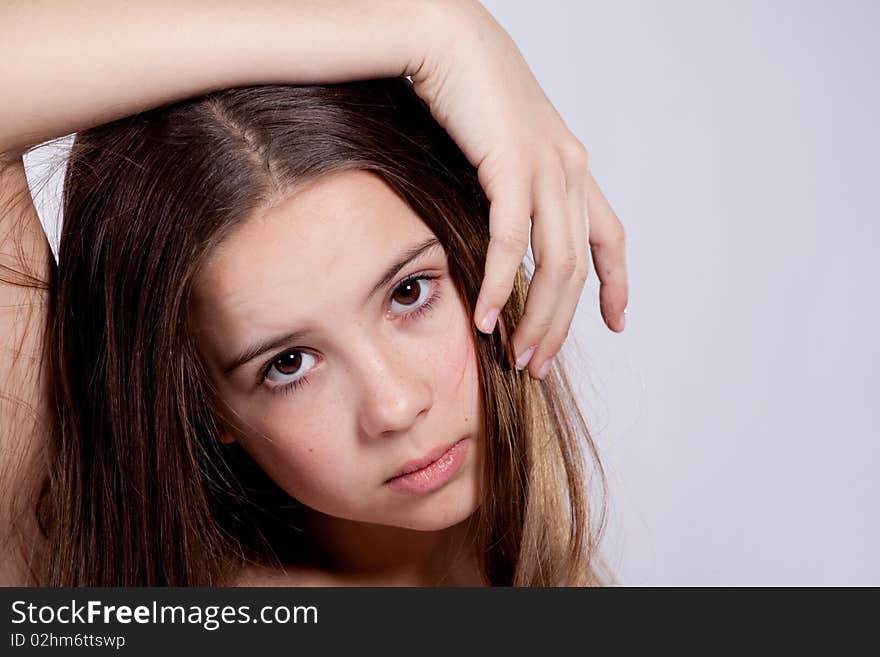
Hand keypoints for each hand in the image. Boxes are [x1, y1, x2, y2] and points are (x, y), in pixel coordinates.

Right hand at [412, 0, 627, 378]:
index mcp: (573, 168)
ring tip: (519, 358)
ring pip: (555, 264)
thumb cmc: (468, 93)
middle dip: (563, 324)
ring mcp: (547, 168)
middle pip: (579, 268)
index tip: (619, 323)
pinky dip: (499, 284)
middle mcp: (571, 170)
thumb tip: (503, 229)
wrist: (447, 38)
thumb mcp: (503, 147)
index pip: (609, 237)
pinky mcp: (512, 165)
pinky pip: (512, 241)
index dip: (618, 284)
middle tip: (539, 365)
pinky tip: (485, 316)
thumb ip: (513, 188)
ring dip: (538, 318)